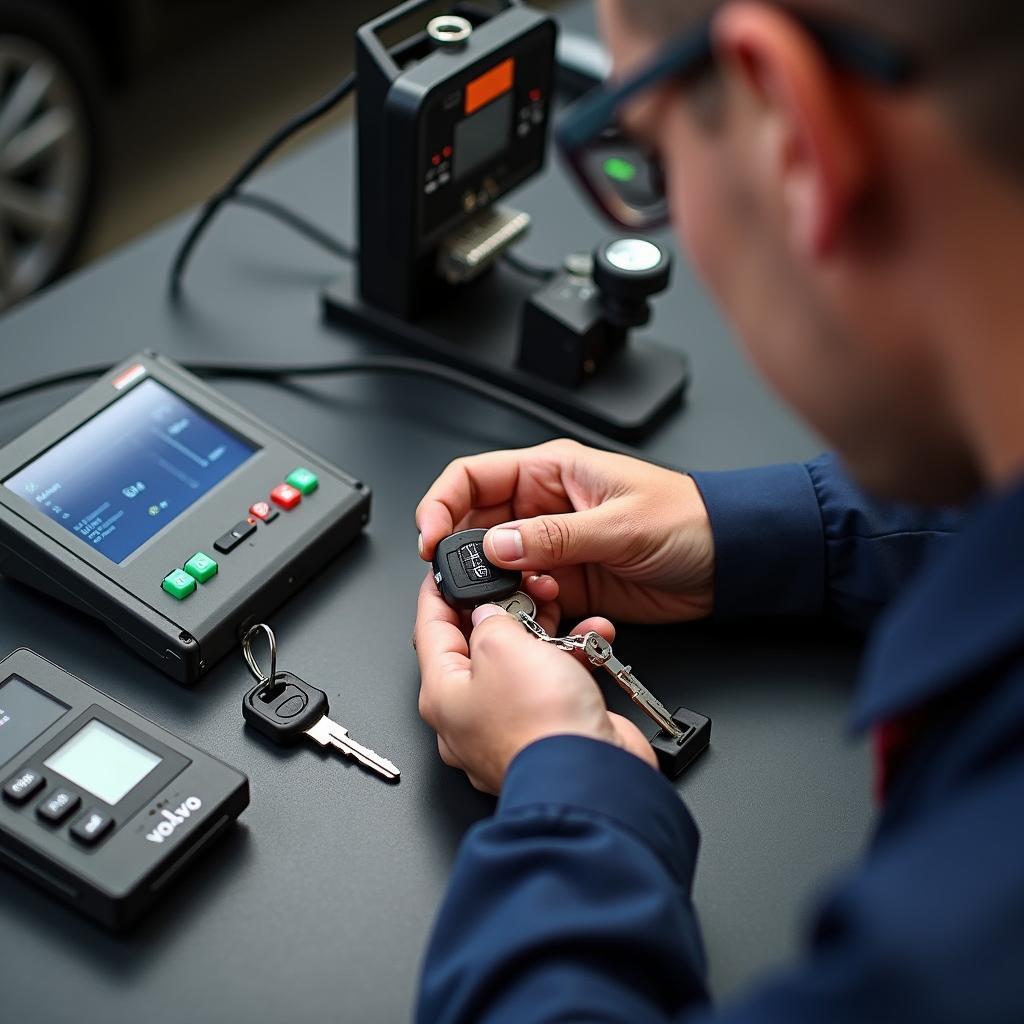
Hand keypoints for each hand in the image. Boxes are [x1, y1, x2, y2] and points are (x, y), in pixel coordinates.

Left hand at [414, 572, 656, 792]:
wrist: (592, 775)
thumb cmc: (540, 726)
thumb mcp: (503, 647)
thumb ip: (489, 621)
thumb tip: (488, 614)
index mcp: (442, 695)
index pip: (428, 630)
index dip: (436, 594)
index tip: (441, 572)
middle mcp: (469, 717)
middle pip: (475, 648)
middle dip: (500, 612)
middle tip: (515, 588)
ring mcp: (507, 729)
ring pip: (518, 666)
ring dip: (543, 635)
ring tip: (559, 613)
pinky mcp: (546, 734)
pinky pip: (551, 687)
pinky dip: (569, 662)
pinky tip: (589, 644)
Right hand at [416, 439, 714, 623]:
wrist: (730, 562)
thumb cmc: (688, 518)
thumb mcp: (619, 524)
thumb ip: (554, 537)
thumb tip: (496, 546)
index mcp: (551, 472)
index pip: (473, 478)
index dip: (442, 505)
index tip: (430, 539)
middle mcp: (544, 508)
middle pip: (476, 527)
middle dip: (466, 557)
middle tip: (465, 584)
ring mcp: (554, 547)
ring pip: (498, 569)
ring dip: (500, 589)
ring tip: (523, 598)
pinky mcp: (568, 582)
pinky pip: (527, 597)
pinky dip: (526, 610)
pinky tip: (545, 613)